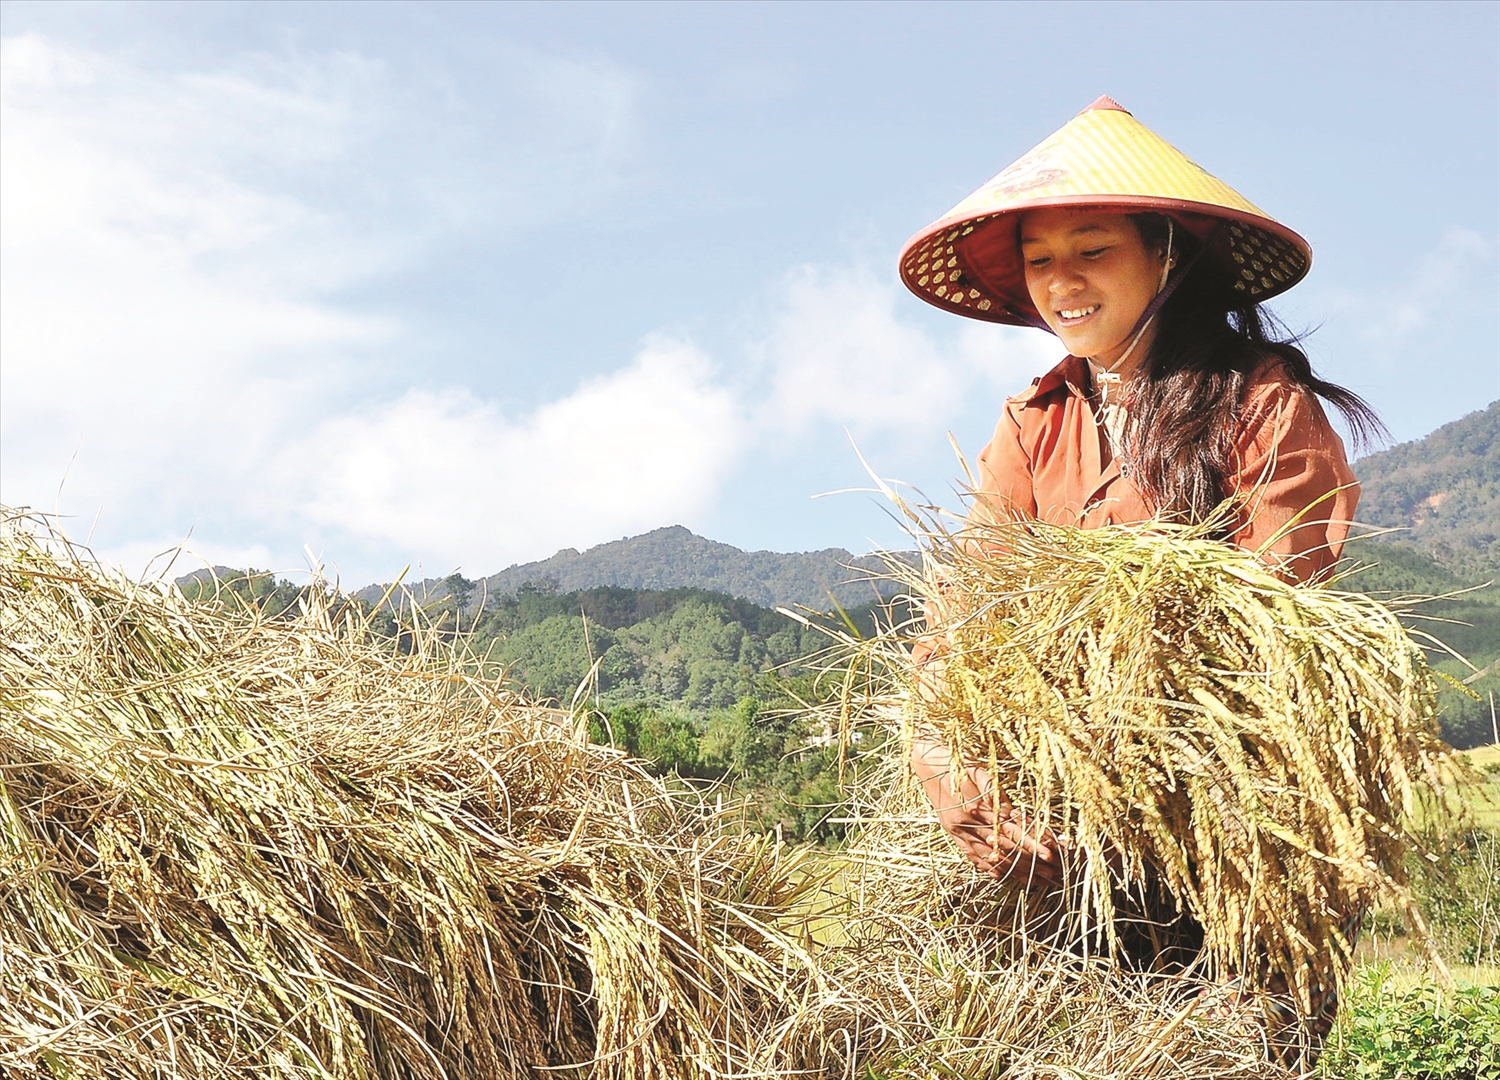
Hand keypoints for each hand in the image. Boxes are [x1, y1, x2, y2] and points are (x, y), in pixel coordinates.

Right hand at [909, 732, 1065, 886]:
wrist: (925, 762)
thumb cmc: (955, 761)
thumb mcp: (977, 769)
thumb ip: (993, 790)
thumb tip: (1011, 811)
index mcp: (974, 808)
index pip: (1010, 830)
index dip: (1032, 843)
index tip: (1050, 854)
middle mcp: (966, 825)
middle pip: (1005, 848)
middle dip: (1031, 862)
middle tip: (1053, 873)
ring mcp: (957, 832)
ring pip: (990, 857)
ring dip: (1015, 870)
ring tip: (1036, 880)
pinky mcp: (952, 833)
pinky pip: (971, 855)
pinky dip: (987, 867)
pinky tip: (1001, 876)